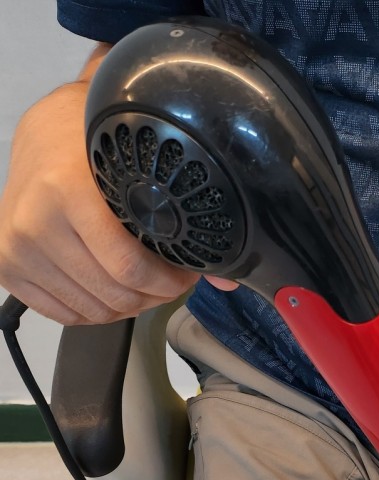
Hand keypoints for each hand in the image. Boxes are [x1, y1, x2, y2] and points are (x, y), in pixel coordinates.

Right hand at [0, 82, 201, 323]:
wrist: (43, 137)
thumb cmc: (95, 151)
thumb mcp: (139, 171)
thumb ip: (183, 223)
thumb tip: (228, 280)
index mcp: (68, 191)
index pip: (130, 268)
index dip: (168, 281)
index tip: (185, 272)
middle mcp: (35, 222)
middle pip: (114, 295)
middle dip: (154, 296)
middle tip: (168, 281)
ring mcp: (17, 249)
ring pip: (93, 311)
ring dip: (127, 306)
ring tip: (142, 283)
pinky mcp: (7, 268)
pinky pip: (65, 315)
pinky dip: (97, 310)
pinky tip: (111, 288)